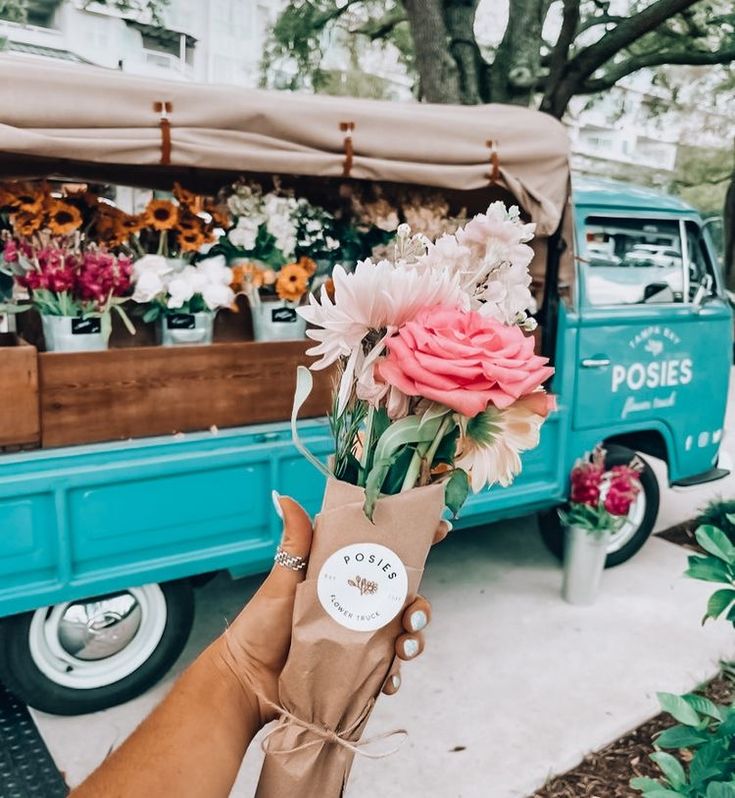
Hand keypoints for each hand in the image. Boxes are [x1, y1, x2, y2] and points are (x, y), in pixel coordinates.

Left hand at [213, 493, 449, 727]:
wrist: (245, 679)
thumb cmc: (262, 624)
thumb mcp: (284, 579)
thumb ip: (295, 542)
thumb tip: (283, 496)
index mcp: (347, 578)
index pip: (388, 556)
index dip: (419, 542)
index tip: (442, 528)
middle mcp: (359, 606)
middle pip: (406, 600)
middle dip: (422, 606)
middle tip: (414, 614)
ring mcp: (360, 639)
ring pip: (404, 636)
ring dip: (414, 641)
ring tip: (403, 648)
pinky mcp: (356, 670)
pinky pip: (386, 672)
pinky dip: (393, 677)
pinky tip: (387, 681)